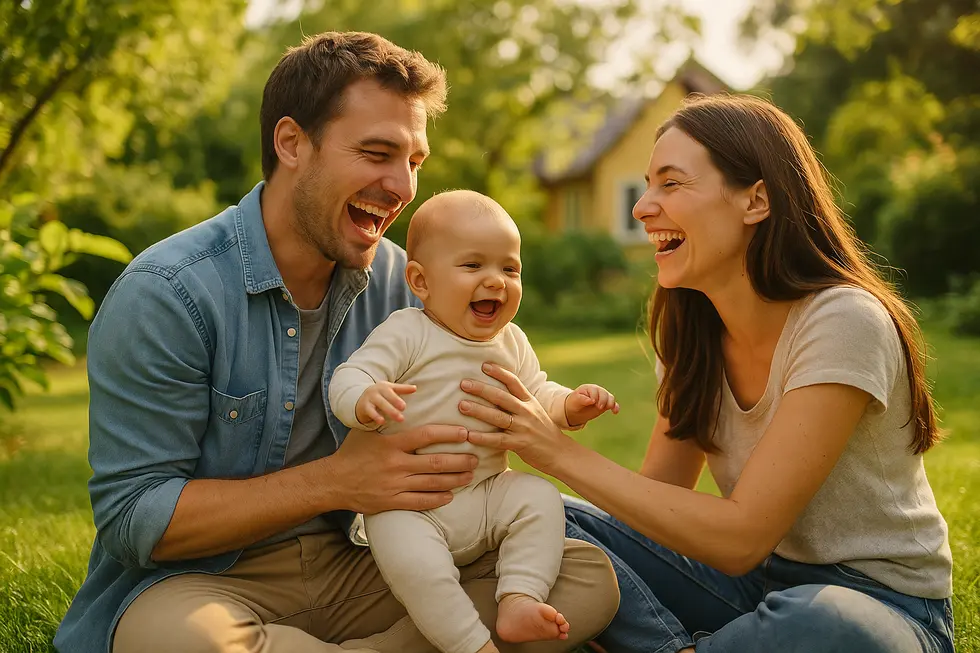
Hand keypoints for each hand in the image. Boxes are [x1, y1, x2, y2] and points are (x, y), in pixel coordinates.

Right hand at [323, 425, 477, 514]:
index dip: (448, 433)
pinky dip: (438, 499)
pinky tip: (450, 495)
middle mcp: (395, 464)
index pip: (425, 435)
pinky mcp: (391, 502)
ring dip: (455, 479)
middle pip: (435, 462)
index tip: (465, 432)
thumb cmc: (353, 452)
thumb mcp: (368, 431)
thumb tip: (408, 397)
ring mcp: (394, 485)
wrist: (333, 481)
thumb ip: (388, 419)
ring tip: (470, 475)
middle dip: (459, 460)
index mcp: (391, 444)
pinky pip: (420, 502)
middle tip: (476, 457)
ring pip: (432, 483)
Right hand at [355, 381, 415, 424]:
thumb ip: (403, 389)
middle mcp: (377, 391)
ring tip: (399, 418)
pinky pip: (370, 411)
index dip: (402, 392)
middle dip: (395, 402)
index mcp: (385, 386)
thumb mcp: (390, 390)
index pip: (394, 389)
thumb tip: (415, 388)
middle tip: (404, 408)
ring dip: (389, 411)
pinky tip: (382, 422)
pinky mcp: (365, 407)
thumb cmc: (380, 395)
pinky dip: (376, 416)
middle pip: (387, 396)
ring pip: (380, 403)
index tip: (405, 404)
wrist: (360, 398)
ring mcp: (370, 398)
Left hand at [458, 363, 571, 474]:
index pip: (514, 382)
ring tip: (462, 406)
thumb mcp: (534, 411)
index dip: (499, 372)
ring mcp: (524, 428)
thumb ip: (518, 402)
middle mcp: (527, 412)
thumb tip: (495, 393)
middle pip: (502, 397)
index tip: (484, 365)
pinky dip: (483, 438)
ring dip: (478, 410)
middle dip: (481, 389)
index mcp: (529, 401)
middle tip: (463, 383)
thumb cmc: (543, 431)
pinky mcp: (521, 444)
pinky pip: (498, 440)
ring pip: (498, 417)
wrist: (561, 453)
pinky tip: (469, 435)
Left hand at [565, 383, 619, 425]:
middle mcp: (597, 391)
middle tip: (599, 407)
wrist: (576, 410)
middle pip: (604, 393)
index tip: (593, 402)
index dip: (595, 396)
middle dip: (603, 400)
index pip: (594, 390)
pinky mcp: (606, 404)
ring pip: (610, 398)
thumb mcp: (575, 401)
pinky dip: (615, 407)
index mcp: (589, 388)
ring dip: (610, 403)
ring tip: (608, 408)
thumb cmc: (574, 403)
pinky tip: (615, 412)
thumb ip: (582, 399)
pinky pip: (613, 404)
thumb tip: (591, 400)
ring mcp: (602, 397)